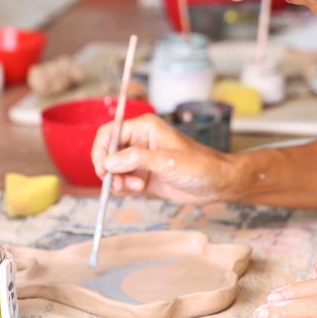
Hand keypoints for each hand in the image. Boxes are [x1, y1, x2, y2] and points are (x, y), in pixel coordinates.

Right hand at [91, 113, 237, 204]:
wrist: (215, 183)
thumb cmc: (198, 166)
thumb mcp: (166, 161)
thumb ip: (136, 159)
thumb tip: (108, 162)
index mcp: (144, 127)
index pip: (109, 132)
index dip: (101, 150)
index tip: (102, 169)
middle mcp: (139, 141)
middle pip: (108, 152)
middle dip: (110, 170)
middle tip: (118, 184)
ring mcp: (140, 159)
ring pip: (114, 169)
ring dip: (118, 181)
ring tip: (136, 187)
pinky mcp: (143, 175)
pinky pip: (123, 180)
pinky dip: (125, 188)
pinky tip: (139, 189)